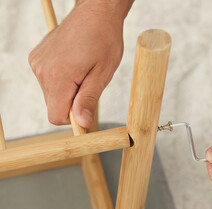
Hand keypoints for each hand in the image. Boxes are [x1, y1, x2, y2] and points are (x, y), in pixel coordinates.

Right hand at [29, 0, 131, 127]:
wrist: (95, 12)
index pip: (56, 116)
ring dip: (68, 90)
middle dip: (73, 102)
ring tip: (83, 70)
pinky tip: (74, 64)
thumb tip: (83, 123)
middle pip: (54, 106)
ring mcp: (38, 62)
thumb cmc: (104, 39)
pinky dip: (62, 79)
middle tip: (90, 82)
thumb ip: (89, 100)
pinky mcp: (37, 58)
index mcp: (59, 76)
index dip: (74, 118)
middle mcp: (42, 70)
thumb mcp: (103, 73)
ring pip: (52, 94)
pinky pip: (48, 81)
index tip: (87, 109)